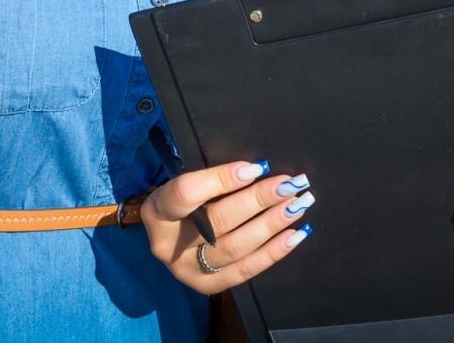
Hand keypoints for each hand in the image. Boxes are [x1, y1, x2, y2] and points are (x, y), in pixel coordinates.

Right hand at [141, 161, 313, 293]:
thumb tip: (258, 171)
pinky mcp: (207, 285)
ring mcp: (186, 270)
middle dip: (257, 201)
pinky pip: (245, 270)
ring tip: (296, 206)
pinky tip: (295, 234)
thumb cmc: (186, 202)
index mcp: (157, 211)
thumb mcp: (188, 184)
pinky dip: (273, 252)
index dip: (221, 180)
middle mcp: (167, 245)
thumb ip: (215, 179)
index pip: (186, 193)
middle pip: (216, 222)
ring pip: (234, 248)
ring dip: (271, 225)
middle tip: (288, 185)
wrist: (173, 237)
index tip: (256, 168)